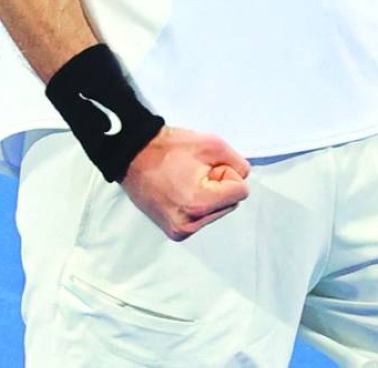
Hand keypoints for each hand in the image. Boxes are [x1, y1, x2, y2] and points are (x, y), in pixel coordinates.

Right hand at [121, 126, 250, 240]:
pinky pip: (202, 218)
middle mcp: (190, 223)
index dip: (226, 173)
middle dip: (219, 186)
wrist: (134, 155)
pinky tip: (180, 191)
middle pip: (230, 203)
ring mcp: (180, 231)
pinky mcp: (174, 232)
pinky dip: (198, 205)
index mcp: (200, 203)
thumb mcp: (212, 143)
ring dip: (209, 196)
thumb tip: (243, 178)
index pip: (241, 191)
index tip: (206, 166)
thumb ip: (238, 162)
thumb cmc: (169, 148)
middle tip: (194, 172)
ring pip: (217, 212)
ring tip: (185, 180)